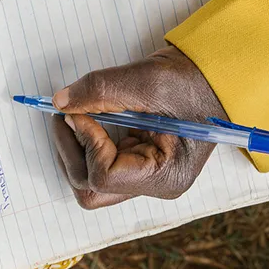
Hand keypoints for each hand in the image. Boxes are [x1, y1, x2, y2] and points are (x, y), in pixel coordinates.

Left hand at [50, 46, 225, 208]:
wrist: (208, 80)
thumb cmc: (187, 81)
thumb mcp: (144, 79)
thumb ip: (99, 89)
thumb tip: (60, 103)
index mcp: (166, 175)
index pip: (103, 176)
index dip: (86, 142)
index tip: (81, 112)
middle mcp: (155, 185)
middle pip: (91, 190)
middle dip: (71, 152)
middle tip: (66, 116)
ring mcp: (144, 179)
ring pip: (89, 183)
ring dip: (74, 150)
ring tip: (76, 115)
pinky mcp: (135, 166)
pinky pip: (96, 167)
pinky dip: (84, 145)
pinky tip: (88, 120)